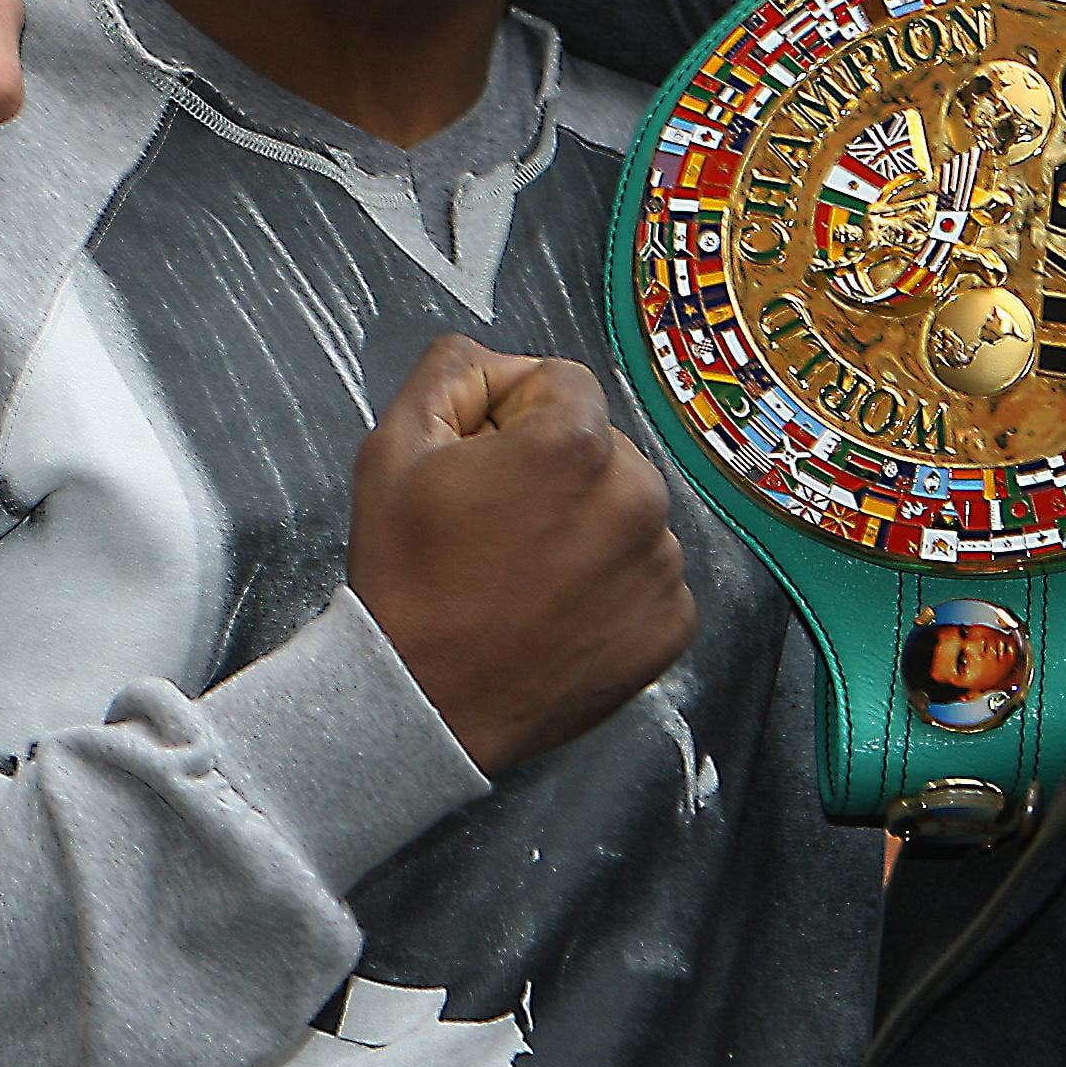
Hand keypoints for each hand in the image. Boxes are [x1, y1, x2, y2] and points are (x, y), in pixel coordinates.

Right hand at [348, 336, 697, 777]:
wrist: (421, 704)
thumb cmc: (404, 577)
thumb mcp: (393, 447)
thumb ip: (452, 372)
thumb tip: (498, 362)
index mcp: (575, 442)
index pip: (562, 384)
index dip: (513, 415)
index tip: (481, 463)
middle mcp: (638, 495)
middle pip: (603, 447)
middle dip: (557, 470)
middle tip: (498, 526)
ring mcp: (662, 565)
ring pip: (629, 510)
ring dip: (588, 526)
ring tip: (525, 574)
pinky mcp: (672, 623)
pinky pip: (649, 576)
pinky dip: (614, 587)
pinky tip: (559, 611)